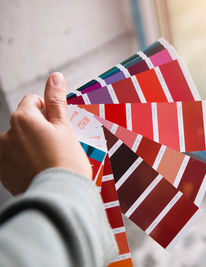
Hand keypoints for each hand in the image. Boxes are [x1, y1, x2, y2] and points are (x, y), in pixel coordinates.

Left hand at [0, 72, 91, 194]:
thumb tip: (55, 77)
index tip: (58, 125)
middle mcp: (6, 134)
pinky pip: (13, 158)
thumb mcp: (65, 127)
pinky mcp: (1, 172)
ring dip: (31, 145)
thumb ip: (57, 100)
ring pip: (19, 140)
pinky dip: (24, 160)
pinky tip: (40, 169)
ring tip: (49, 160)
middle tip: (57, 145)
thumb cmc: (66, 161)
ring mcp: (2, 154)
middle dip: (39, 128)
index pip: (32, 101)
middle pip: (24, 121)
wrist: (59, 196)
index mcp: (22, 118)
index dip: (48, 110)